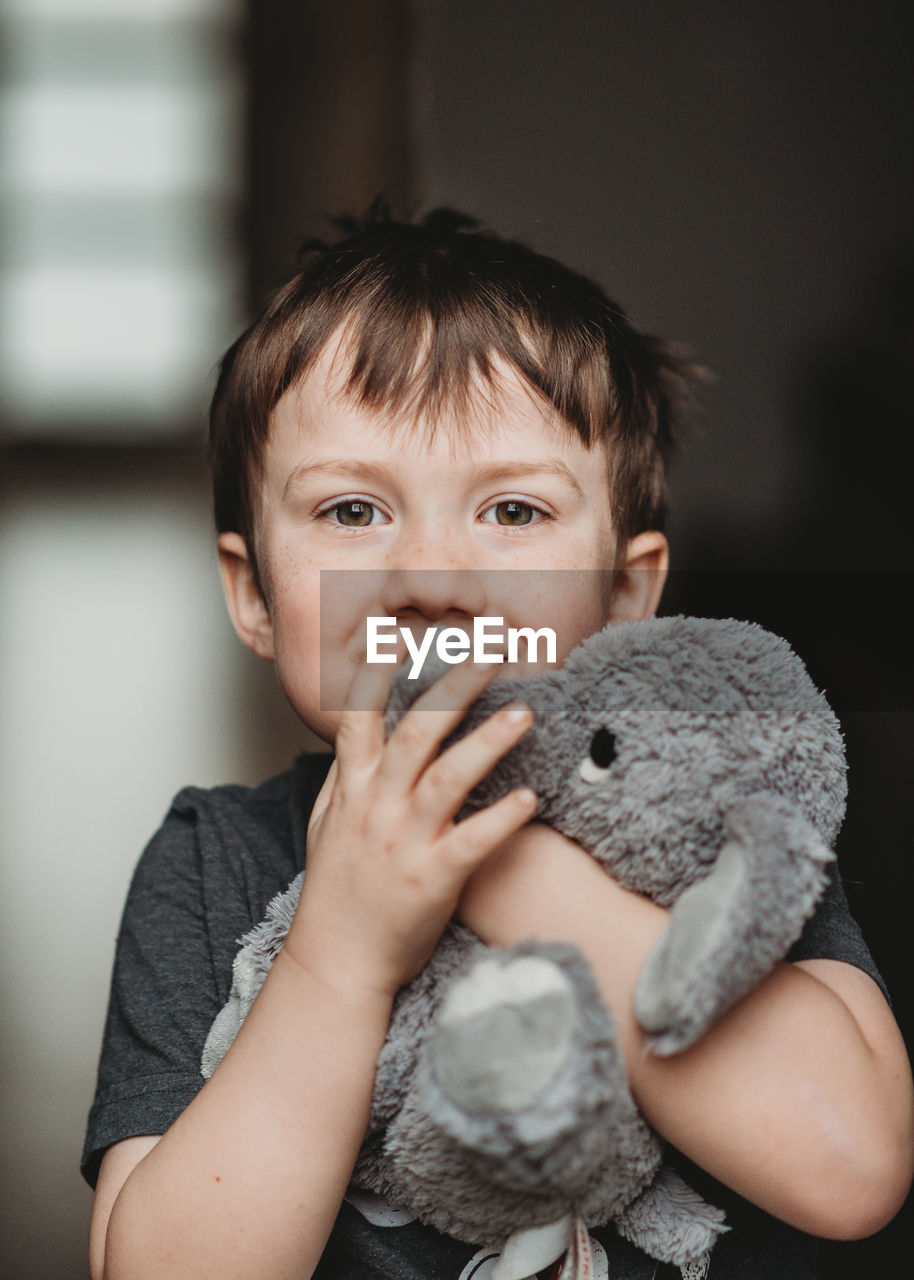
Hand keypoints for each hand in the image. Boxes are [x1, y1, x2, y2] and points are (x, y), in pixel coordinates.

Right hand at [285, 659, 536, 997]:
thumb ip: (344, 778)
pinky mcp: (432, 879)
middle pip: (415, 732)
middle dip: (453, 687)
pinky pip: (471, 843)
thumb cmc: (336, 894)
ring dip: (486, 742)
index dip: (377, 673)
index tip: (399, 633)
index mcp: (353, 789)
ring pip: (446, 779)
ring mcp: (403, 842)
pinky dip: (500, 819)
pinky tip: (531, 798)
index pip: (359, 717)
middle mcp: (377, 808)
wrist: (336, 962)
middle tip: (491, 651)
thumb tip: (357, 738)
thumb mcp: (327, 826)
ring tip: (525, 713)